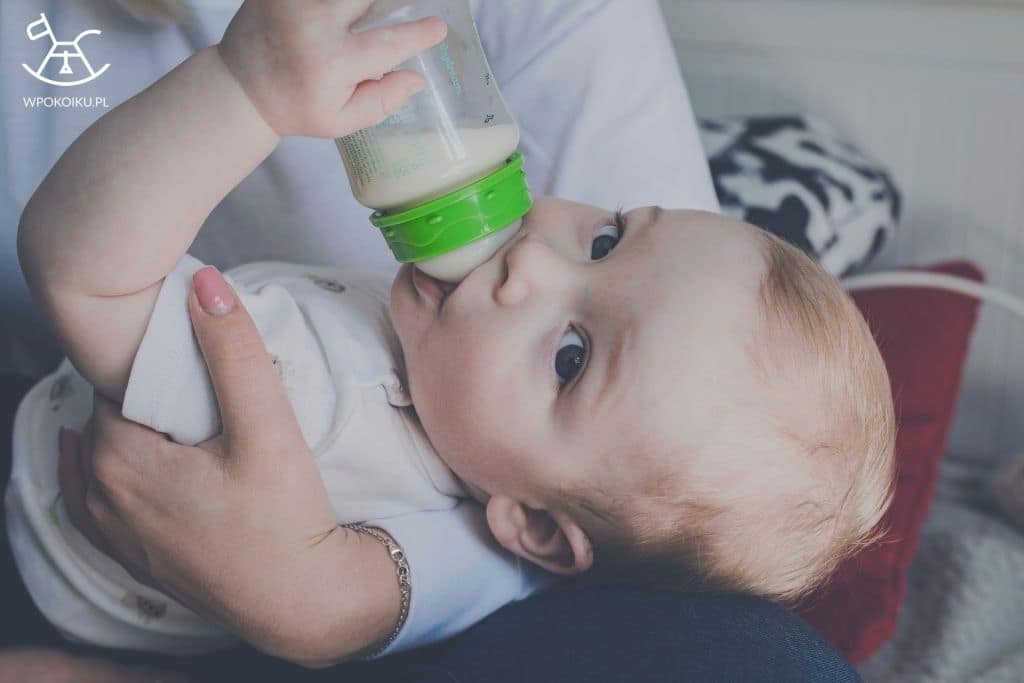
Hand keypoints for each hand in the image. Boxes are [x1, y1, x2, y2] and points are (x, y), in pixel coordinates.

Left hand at [57, 267, 378, 661]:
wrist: (301, 603)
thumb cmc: (284, 519)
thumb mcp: (267, 427)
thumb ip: (234, 352)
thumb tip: (205, 282)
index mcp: (119, 458)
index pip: (113, 382)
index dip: (145, 363)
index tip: (183, 354)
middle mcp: (101, 496)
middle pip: (104, 419)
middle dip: (137, 395)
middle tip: (188, 379)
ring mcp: (115, 533)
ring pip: (96, 460)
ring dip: (124, 434)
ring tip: (172, 417)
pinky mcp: (135, 559)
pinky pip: (96, 505)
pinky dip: (106, 477)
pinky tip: (131, 467)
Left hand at [218, 0, 446, 137]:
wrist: (240, 86)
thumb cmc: (296, 106)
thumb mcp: (339, 121)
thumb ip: (381, 101)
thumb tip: (417, 78)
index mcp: (330, 62)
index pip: (387, 44)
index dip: (417, 35)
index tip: (438, 27)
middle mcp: (313, 23)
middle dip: (389, 3)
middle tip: (406, 8)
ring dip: (362, 4)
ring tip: (372, 14)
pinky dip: (340, 3)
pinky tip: (348, 11)